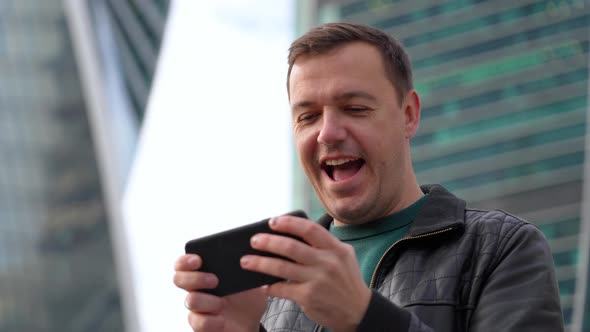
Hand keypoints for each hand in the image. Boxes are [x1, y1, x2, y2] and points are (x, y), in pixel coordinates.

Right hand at [173, 254, 266, 331]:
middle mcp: (197, 289)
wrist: (251, 322)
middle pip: (178, 279)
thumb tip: (248, 255)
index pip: (184, 263)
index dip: (185, 260)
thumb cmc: (247, 298)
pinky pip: (197, 322)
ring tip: (222, 304)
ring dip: (208, 301)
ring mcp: (197, 307)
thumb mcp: (250, 279)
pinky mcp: (200, 324)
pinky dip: (211, 320)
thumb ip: (246, 267)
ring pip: (190, 300)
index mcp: (205, 272)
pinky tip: (222, 319)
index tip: (198, 260)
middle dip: (195, 278)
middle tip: (214, 280)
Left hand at [240, 215, 370, 331]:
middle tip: (253, 240)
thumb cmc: (346, 280)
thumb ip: (324, 244)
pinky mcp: (309, 297)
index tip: (272, 221)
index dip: (289, 224)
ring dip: (260, 263)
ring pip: (282, 268)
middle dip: (268, 242)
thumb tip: (293, 233)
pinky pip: (282, 289)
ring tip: (245, 261)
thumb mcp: (343, 257)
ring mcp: (318, 281)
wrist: (359, 311)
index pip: (309, 229)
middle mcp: (327, 263)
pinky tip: (260, 285)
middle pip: (291, 247)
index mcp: (336, 249)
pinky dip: (269, 286)